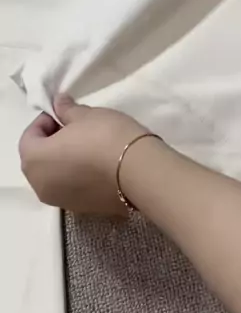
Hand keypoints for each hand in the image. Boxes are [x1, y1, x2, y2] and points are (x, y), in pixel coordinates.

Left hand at [19, 94, 147, 214]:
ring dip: (64, 160)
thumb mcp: (86, 115)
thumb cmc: (106, 137)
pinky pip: (71, 187)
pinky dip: (77, 175)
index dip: (46, 121)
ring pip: (54, 176)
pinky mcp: (81, 208)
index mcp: (34, 161)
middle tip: (76, 128)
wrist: (139, 171)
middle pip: (39, 159)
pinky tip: (97, 163)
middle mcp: (41, 185)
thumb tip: (59, 104)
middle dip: (53, 142)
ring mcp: (60, 200)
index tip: (65, 113)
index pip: (29, 136)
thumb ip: (67, 110)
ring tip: (88, 146)